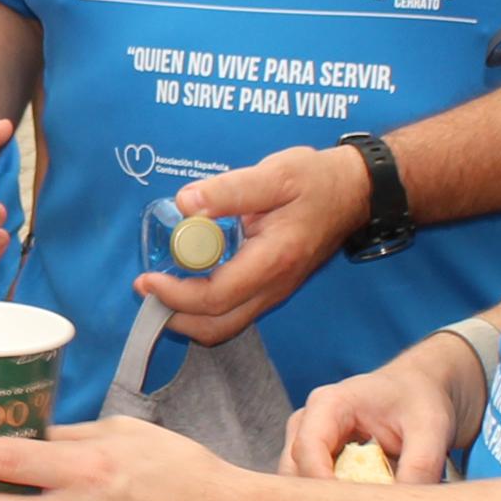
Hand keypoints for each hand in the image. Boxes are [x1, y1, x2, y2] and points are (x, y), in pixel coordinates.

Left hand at [135, 142, 375, 342]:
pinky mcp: (272, 289)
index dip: (175, 294)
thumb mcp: (275, 174)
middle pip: (217, 326)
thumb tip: (186, 204)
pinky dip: (204, 307)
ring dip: (187, 316)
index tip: (147, 278)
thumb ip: (230, 189)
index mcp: (273, 260)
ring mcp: (274, 292)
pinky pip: (233, 312)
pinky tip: (188, 279)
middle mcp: (274, 286)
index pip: (216, 297)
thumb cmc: (316, 181)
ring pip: (225, 325)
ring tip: (161, 286)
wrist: (354, 193)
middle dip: (174, 316)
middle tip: (146, 287)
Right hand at [282, 336, 485, 482]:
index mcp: (329, 404)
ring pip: (298, 490)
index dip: (323, 486)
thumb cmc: (420, 401)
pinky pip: (312, 494)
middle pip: (294, 474)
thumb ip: (420, 466)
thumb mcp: (430, 427)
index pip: (308, 450)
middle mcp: (306, 423)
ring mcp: (306, 444)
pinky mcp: (314, 463)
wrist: (416, 391)